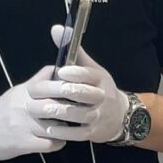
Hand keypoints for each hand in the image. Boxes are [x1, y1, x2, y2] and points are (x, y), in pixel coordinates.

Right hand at [0, 64, 89, 162]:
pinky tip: (60, 141)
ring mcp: (24, 126)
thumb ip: (37, 82)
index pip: (49, 82)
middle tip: (86, 108)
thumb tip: (56, 68)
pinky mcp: (23, 144)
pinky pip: (49, 143)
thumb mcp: (17, 92)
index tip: (82, 86)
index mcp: (24, 92)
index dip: (67, 84)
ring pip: (55, 125)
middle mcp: (24, 106)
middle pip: (55, 103)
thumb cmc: (2, 111)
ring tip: (74, 127)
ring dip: (68, 127)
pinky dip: (58, 143)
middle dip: (73, 106)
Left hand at [47, 27, 128, 145]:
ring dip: (60, 113)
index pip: (89, 74)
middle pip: (85, 95)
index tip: (61, 72)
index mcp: (101, 78)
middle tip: (45, 93)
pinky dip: (63, 132)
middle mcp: (102, 97)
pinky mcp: (94, 132)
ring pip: (79, 114)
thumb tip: (56, 28)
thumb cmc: (98, 88)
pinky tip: (49, 129)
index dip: (76, 73)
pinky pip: (78, 133)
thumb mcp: (90, 68)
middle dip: (66, 93)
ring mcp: (99, 116)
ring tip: (42, 110)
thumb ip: (72, 51)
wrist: (119, 115)